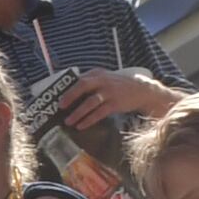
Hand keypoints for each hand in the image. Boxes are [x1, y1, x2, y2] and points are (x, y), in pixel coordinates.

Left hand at [60, 67, 179, 125]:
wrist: (142, 90)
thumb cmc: (118, 87)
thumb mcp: (104, 79)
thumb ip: (90, 84)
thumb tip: (68, 95)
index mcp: (97, 73)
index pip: (79, 79)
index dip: (66, 88)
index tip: (56, 97)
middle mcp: (103, 80)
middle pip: (83, 85)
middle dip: (70, 96)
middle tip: (60, 106)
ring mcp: (110, 92)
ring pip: (90, 102)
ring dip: (78, 112)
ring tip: (68, 121)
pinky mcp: (116, 103)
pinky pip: (99, 112)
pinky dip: (89, 119)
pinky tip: (81, 125)